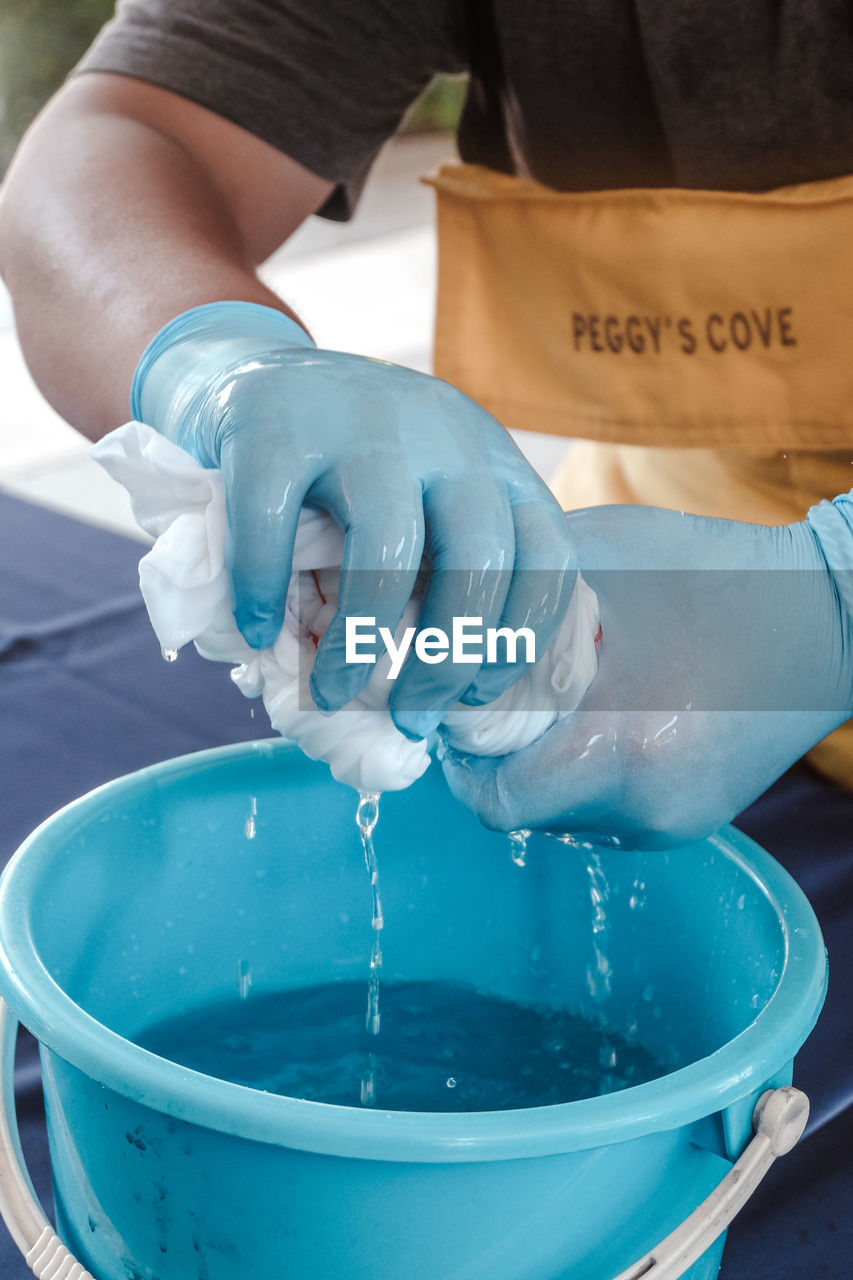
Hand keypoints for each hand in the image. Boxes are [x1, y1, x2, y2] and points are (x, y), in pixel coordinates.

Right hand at [131, 301, 573, 737]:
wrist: (250, 371)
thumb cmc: (345, 470)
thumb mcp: (421, 501)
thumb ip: (442, 571)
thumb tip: (443, 699)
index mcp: (489, 461)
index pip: (548, 553)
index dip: (522, 636)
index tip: (476, 693)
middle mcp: (441, 433)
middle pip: (480, 556)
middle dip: (448, 656)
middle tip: (410, 715)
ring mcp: (359, 420)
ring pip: (387, 546)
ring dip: (361, 640)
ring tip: (331, 692)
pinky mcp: (274, 423)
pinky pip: (275, 524)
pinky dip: (264, 591)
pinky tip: (257, 630)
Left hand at [442, 499, 852, 847]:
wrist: (829, 617)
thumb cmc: (711, 573)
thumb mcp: (597, 563)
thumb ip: (509, 598)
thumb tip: (433, 613)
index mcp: (619, 751)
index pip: (492, 798)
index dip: (459, 756)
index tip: (452, 708)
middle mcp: (644, 810)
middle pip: (522, 810)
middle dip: (494, 758)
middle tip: (491, 700)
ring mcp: (672, 824)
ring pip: (560, 815)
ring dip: (538, 766)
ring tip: (552, 701)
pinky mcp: (692, 821)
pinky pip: (603, 811)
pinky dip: (582, 771)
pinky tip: (601, 716)